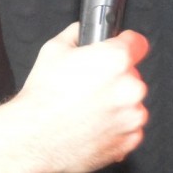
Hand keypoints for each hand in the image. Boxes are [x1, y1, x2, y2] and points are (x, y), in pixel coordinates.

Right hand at [10, 23, 149, 171]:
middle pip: (132, 75)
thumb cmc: (43, 99)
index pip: (137, 43)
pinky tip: (93, 123)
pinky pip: (130, 128)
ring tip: (89, 107)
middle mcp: (129, 88)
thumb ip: (77, 34)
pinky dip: (116, 126)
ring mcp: (131, 116)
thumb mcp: (54, 49)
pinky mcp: (129, 140)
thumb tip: (83, 32)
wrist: (35, 138)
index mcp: (115, 60)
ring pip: (132, 103)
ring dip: (117, 103)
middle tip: (90, 84)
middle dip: (115, 77)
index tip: (121, 48)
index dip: (126, 43)